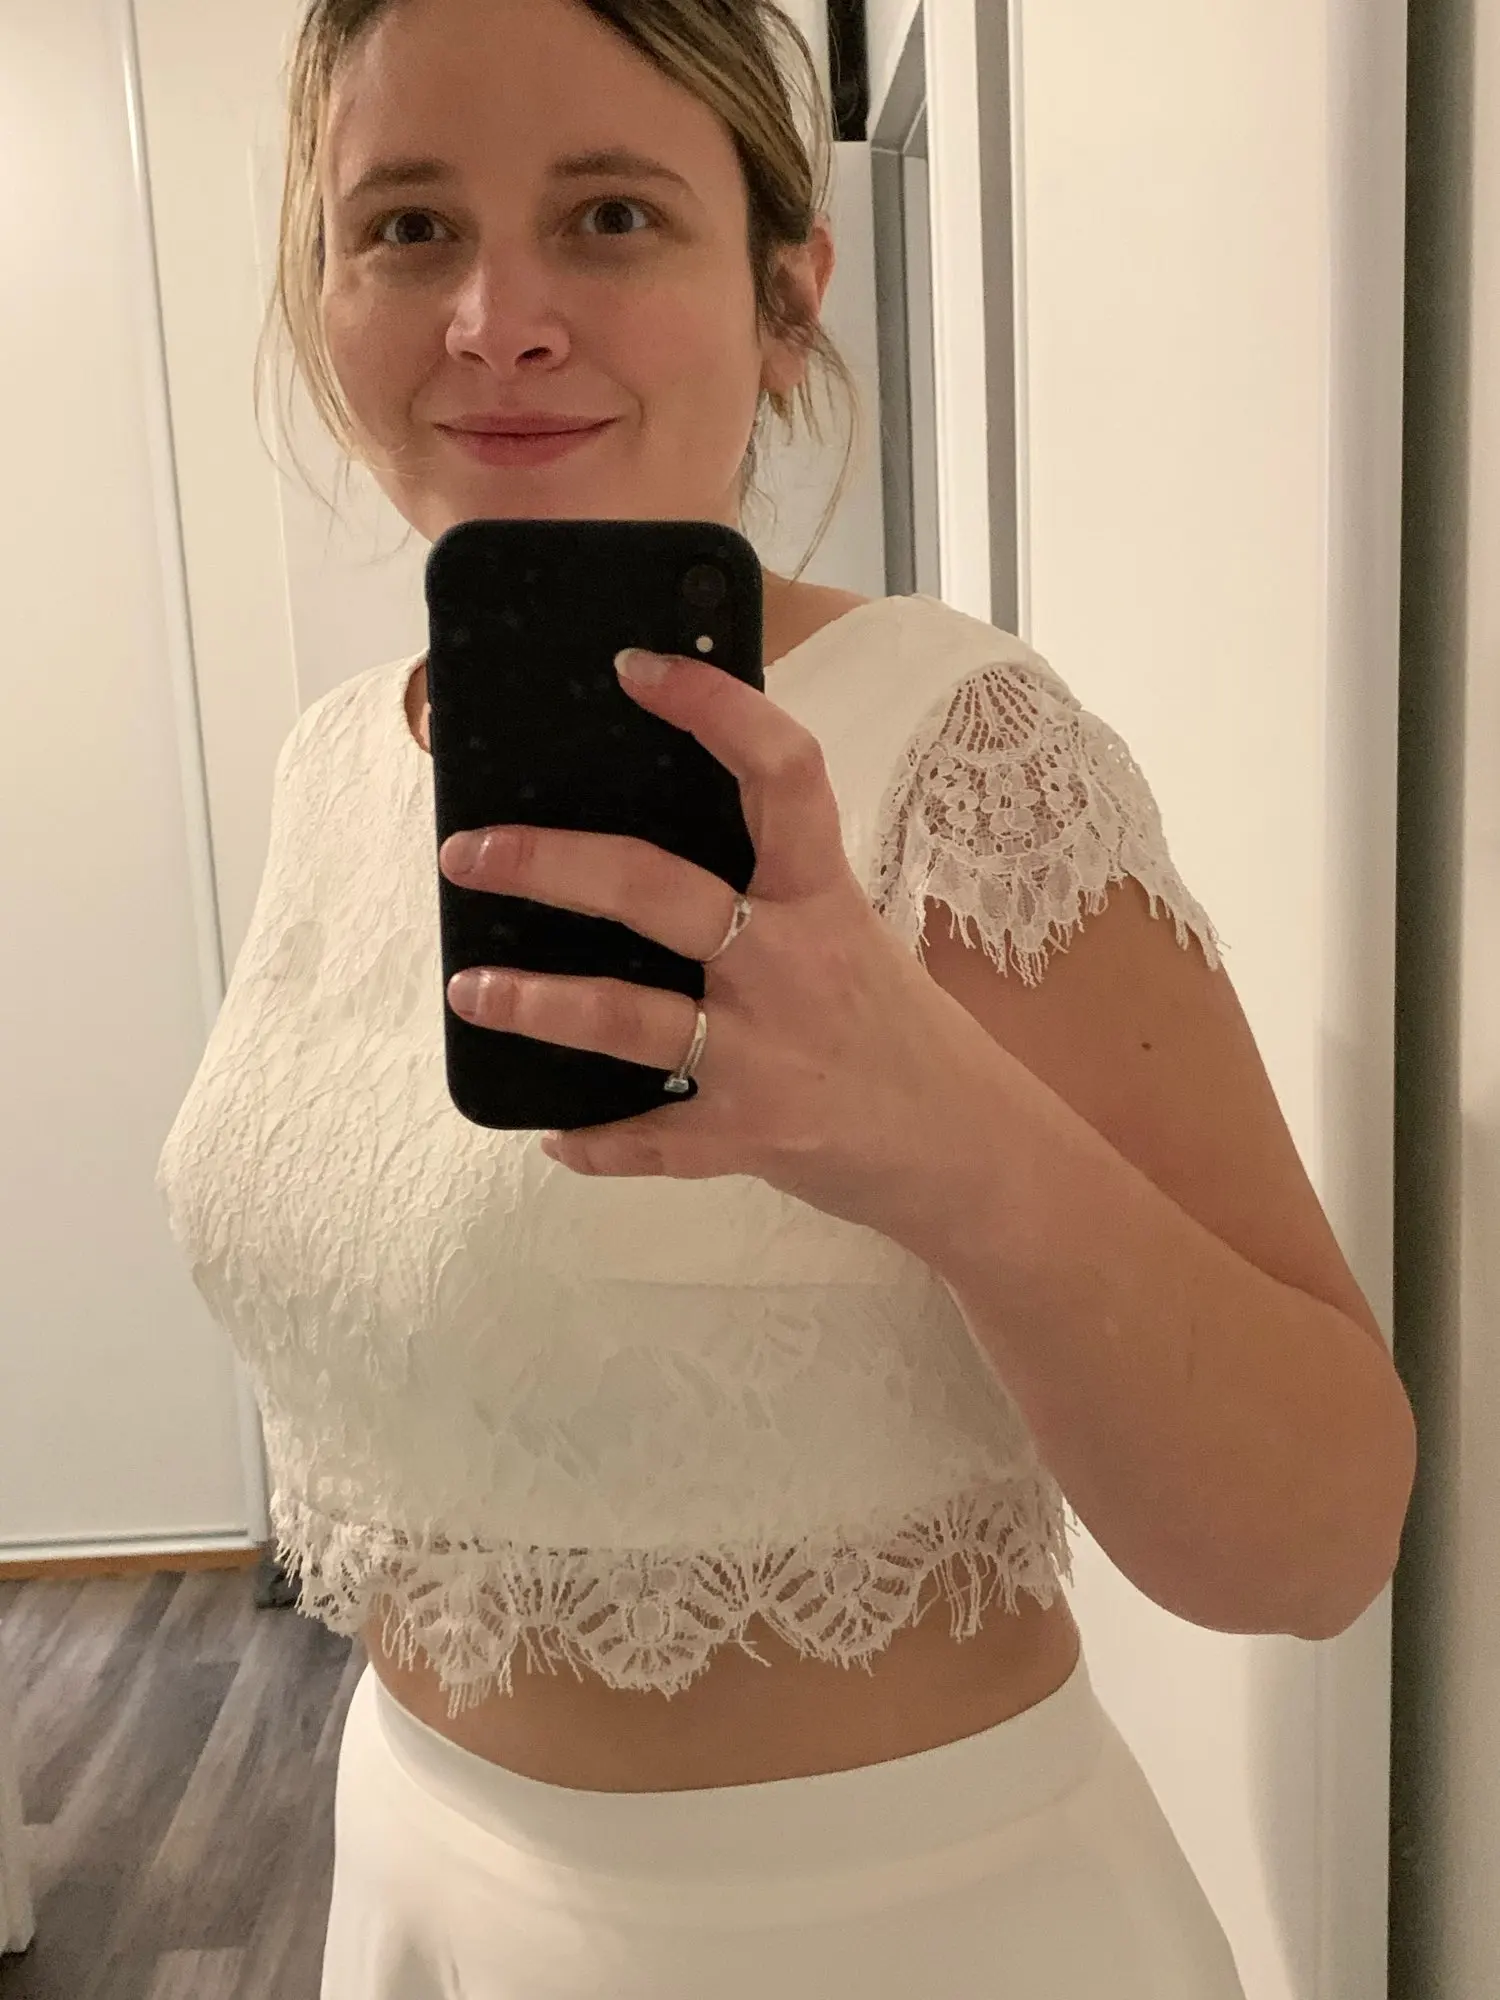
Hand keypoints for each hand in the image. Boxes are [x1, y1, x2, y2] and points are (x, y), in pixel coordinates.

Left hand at [438, 647, 1003, 1247]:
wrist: (968, 1148)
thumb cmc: (895, 1026)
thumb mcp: (846, 931)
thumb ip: (768, 888)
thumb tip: (644, 844)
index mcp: (821, 892)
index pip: (780, 771)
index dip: (713, 707)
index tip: (635, 666)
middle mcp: (789, 960)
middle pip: (654, 889)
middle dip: (548, 864)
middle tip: (468, 851)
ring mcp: (766, 1052)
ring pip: (626, 1016)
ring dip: (536, 1002)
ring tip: (472, 988)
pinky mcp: (749, 1134)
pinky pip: (650, 1137)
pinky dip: (597, 1139)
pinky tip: (557, 1132)